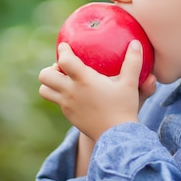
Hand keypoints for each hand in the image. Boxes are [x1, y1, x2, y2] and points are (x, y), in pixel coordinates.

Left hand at [38, 41, 154, 140]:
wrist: (117, 137)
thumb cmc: (123, 107)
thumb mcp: (130, 83)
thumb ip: (133, 62)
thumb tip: (136, 43)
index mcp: (84, 80)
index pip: (65, 60)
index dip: (63, 50)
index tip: (65, 46)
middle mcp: (71, 92)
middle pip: (45, 76)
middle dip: (51, 68)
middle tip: (64, 67)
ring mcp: (67, 105)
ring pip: (44, 90)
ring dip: (50, 83)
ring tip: (64, 80)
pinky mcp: (68, 115)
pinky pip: (56, 101)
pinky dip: (60, 94)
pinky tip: (75, 94)